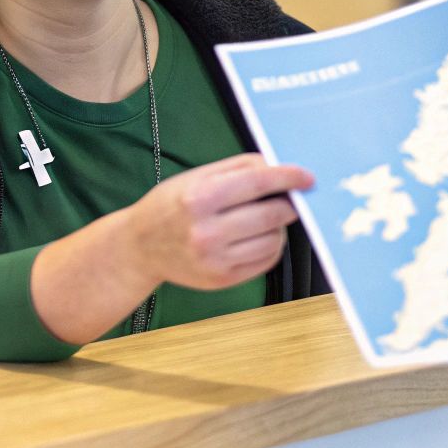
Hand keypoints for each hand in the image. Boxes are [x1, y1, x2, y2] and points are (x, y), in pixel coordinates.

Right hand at [125, 153, 311, 290]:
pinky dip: (271, 245)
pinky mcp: (222, 279)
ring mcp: (215, 259)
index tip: (306, 178)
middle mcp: (207, 231)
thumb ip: (238, 168)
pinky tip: (258, 236)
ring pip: (274, 239)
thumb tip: (277, 167)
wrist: (140, 247)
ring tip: (265, 218)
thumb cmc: (170, 206)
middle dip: (287, 203)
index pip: (258, 183)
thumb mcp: (196, 177)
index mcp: (200, 198)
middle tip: (286, 198)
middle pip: (272, 213)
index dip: (288, 177)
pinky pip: (266, 260)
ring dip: (279, 226)